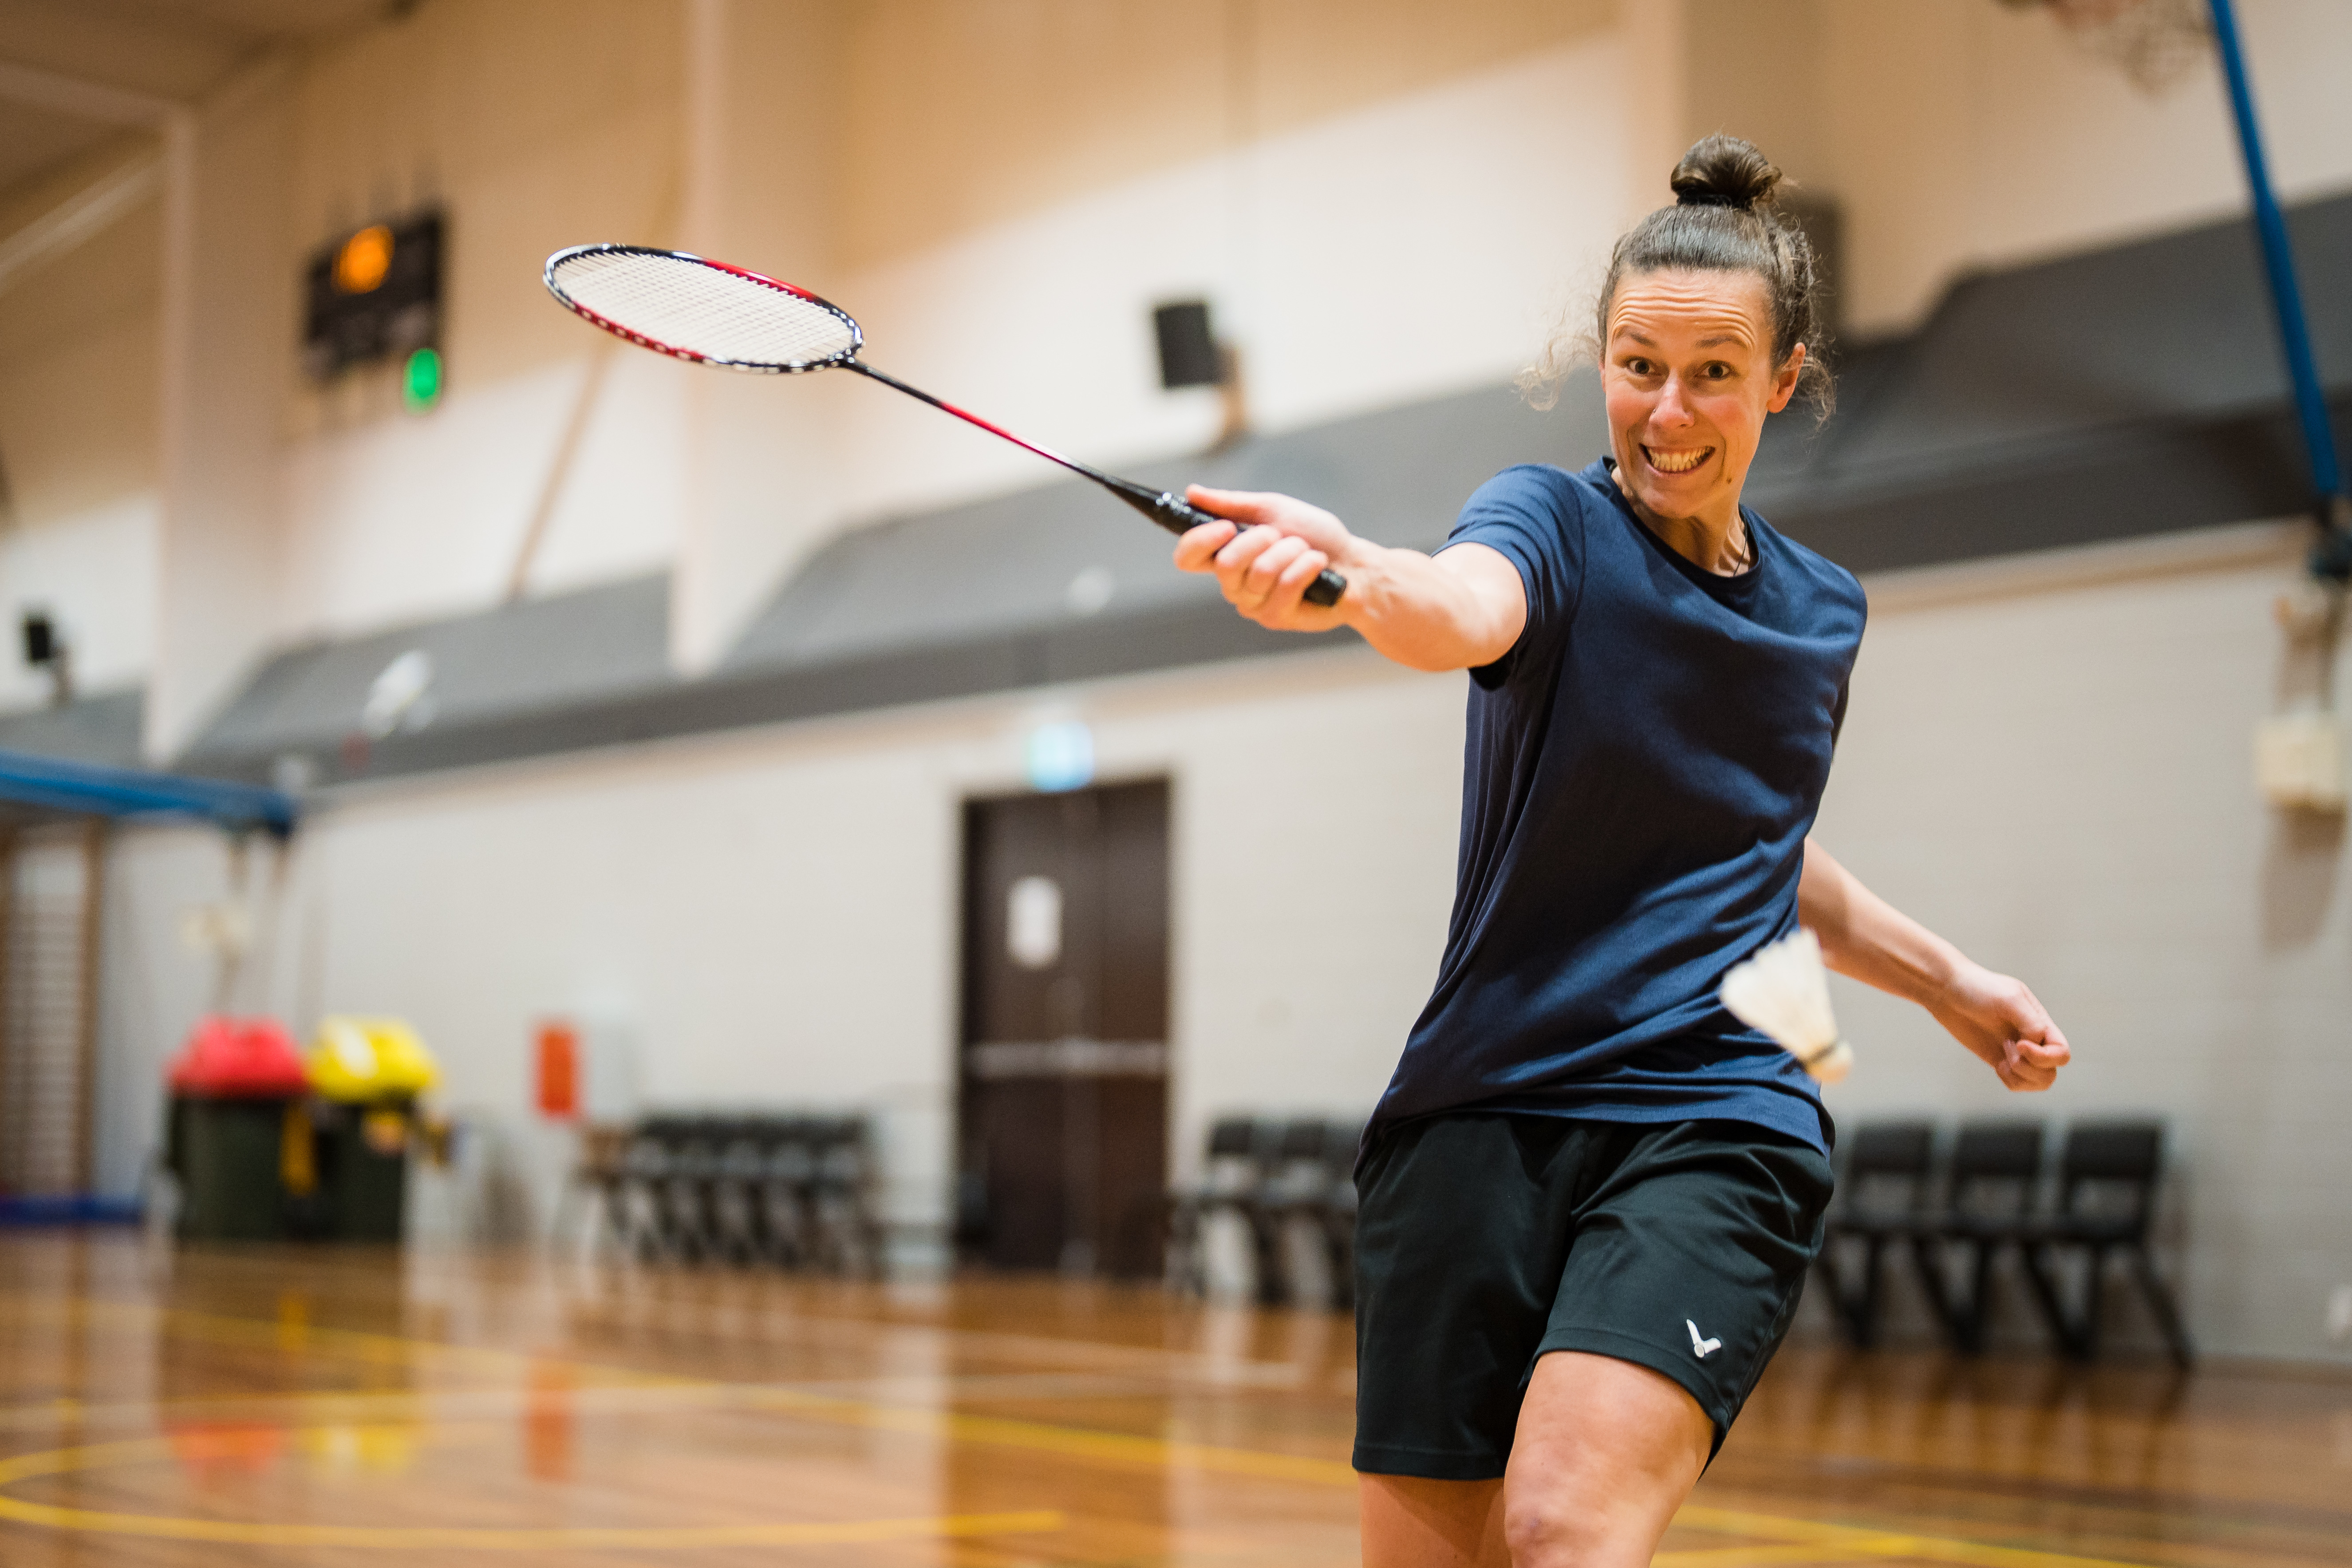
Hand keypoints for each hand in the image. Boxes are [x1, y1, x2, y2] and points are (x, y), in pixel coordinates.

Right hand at [1172, 485, 1355, 630]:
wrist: (1354, 564)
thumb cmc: (1314, 536)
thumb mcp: (1273, 510)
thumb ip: (1232, 505)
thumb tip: (1192, 493)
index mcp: (1226, 555)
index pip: (1188, 558)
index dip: (1199, 542)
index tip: (1226, 527)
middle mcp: (1234, 584)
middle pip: (1225, 565)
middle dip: (1261, 541)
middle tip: (1281, 536)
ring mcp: (1254, 604)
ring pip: (1261, 573)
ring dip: (1291, 552)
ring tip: (1306, 551)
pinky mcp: (1277, 618)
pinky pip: (1285, 586)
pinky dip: (1307, 566)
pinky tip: (1318, 566)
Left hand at [1928, 963, 2070, 1090]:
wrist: (1947, 991)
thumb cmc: (1978, 989)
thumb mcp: (2010, 1000)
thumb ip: (2031, 1023)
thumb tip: (2036, 1045)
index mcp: (2041, 1022)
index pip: (2061, 1053)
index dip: (2045, 1057)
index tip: (2019, 1044)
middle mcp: (2032, 1038)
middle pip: (2051, 1071)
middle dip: (2032, 1069)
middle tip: (2009, 1050)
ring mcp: (2015, 1051)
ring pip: (2038, 1081)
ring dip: (2021, 1076)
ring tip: (2003, 1059)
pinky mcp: (1998, 1059)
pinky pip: (2017, 1082)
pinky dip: (2010, 1080)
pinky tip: (1997, 1065)